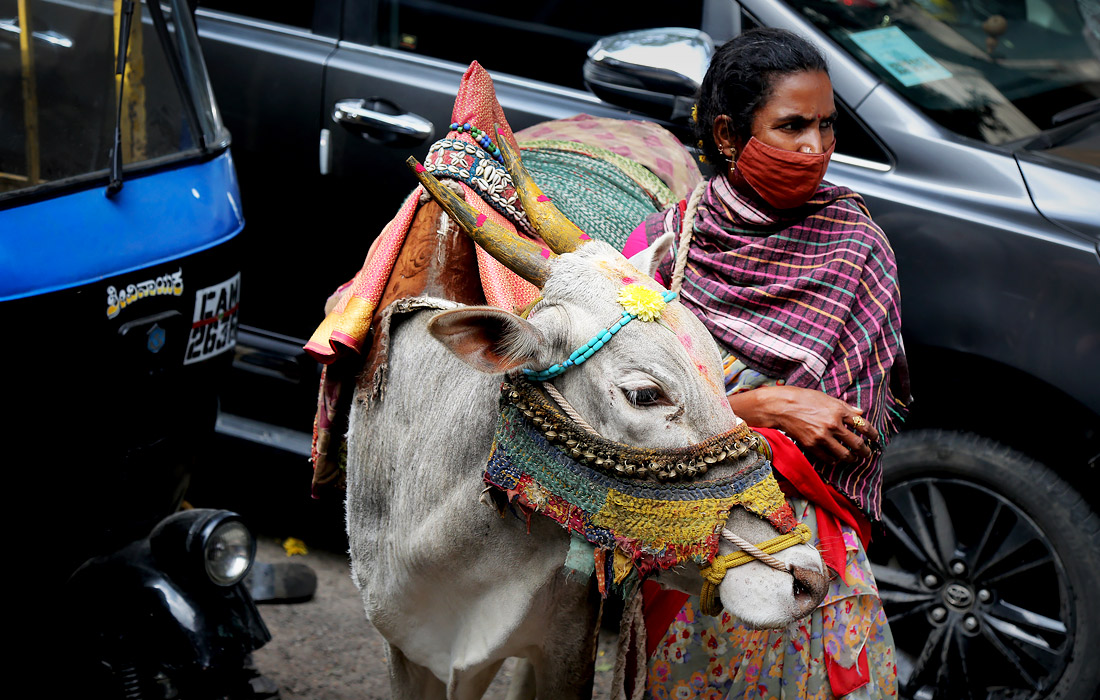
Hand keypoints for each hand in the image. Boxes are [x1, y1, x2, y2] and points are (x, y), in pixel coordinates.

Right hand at [727, 385, 879, 463]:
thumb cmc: (804, 398)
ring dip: (852, 458)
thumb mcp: (827, 397)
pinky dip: (834, 460)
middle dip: (865, 451)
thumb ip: (845, 406)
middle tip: (867, 453)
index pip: (863, 425)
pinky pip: (828, 458)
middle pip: (857, 443)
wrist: (781, 406)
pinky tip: (836, 459)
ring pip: (844, 455)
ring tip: (853, 458)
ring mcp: (822, 437)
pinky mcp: (811, 445)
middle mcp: (833, 425)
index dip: (872, 434)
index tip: (875, 438)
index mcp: (839, 411)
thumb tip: (861, 412)